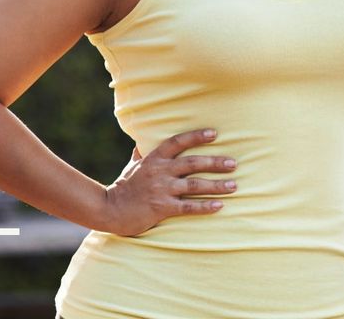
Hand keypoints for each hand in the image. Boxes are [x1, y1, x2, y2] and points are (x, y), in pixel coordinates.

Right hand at [102, 128, 237, 236]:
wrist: (109, 210)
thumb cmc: (124, 187)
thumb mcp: (133, 166)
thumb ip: (143, 153)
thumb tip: (143, 140)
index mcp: (154, 158)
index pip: (177, 142)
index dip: (196, 136)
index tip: (214, 134)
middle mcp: (159, 172)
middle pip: (192, 163)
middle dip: (215, 163)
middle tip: (234, 163)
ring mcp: (161, 190)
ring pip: (194, 185)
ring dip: (216, 186)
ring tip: (234, 185)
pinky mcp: (162, 208)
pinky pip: (188, 207)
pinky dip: (205, 206)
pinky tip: (219, 206)